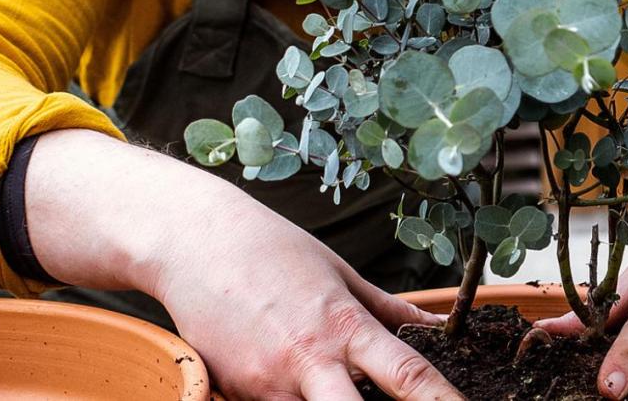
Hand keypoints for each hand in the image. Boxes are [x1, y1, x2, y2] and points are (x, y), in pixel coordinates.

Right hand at [26, 130, 463, 400]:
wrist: (195, 241)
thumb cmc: (272, 249)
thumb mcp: (338, 270)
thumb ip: (386, 308)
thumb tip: (431, 326)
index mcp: (345, 325)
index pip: (407, 375)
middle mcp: (309, 361)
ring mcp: (268, 384)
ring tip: (335, 383)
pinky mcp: (235, 394)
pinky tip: (300, 384)